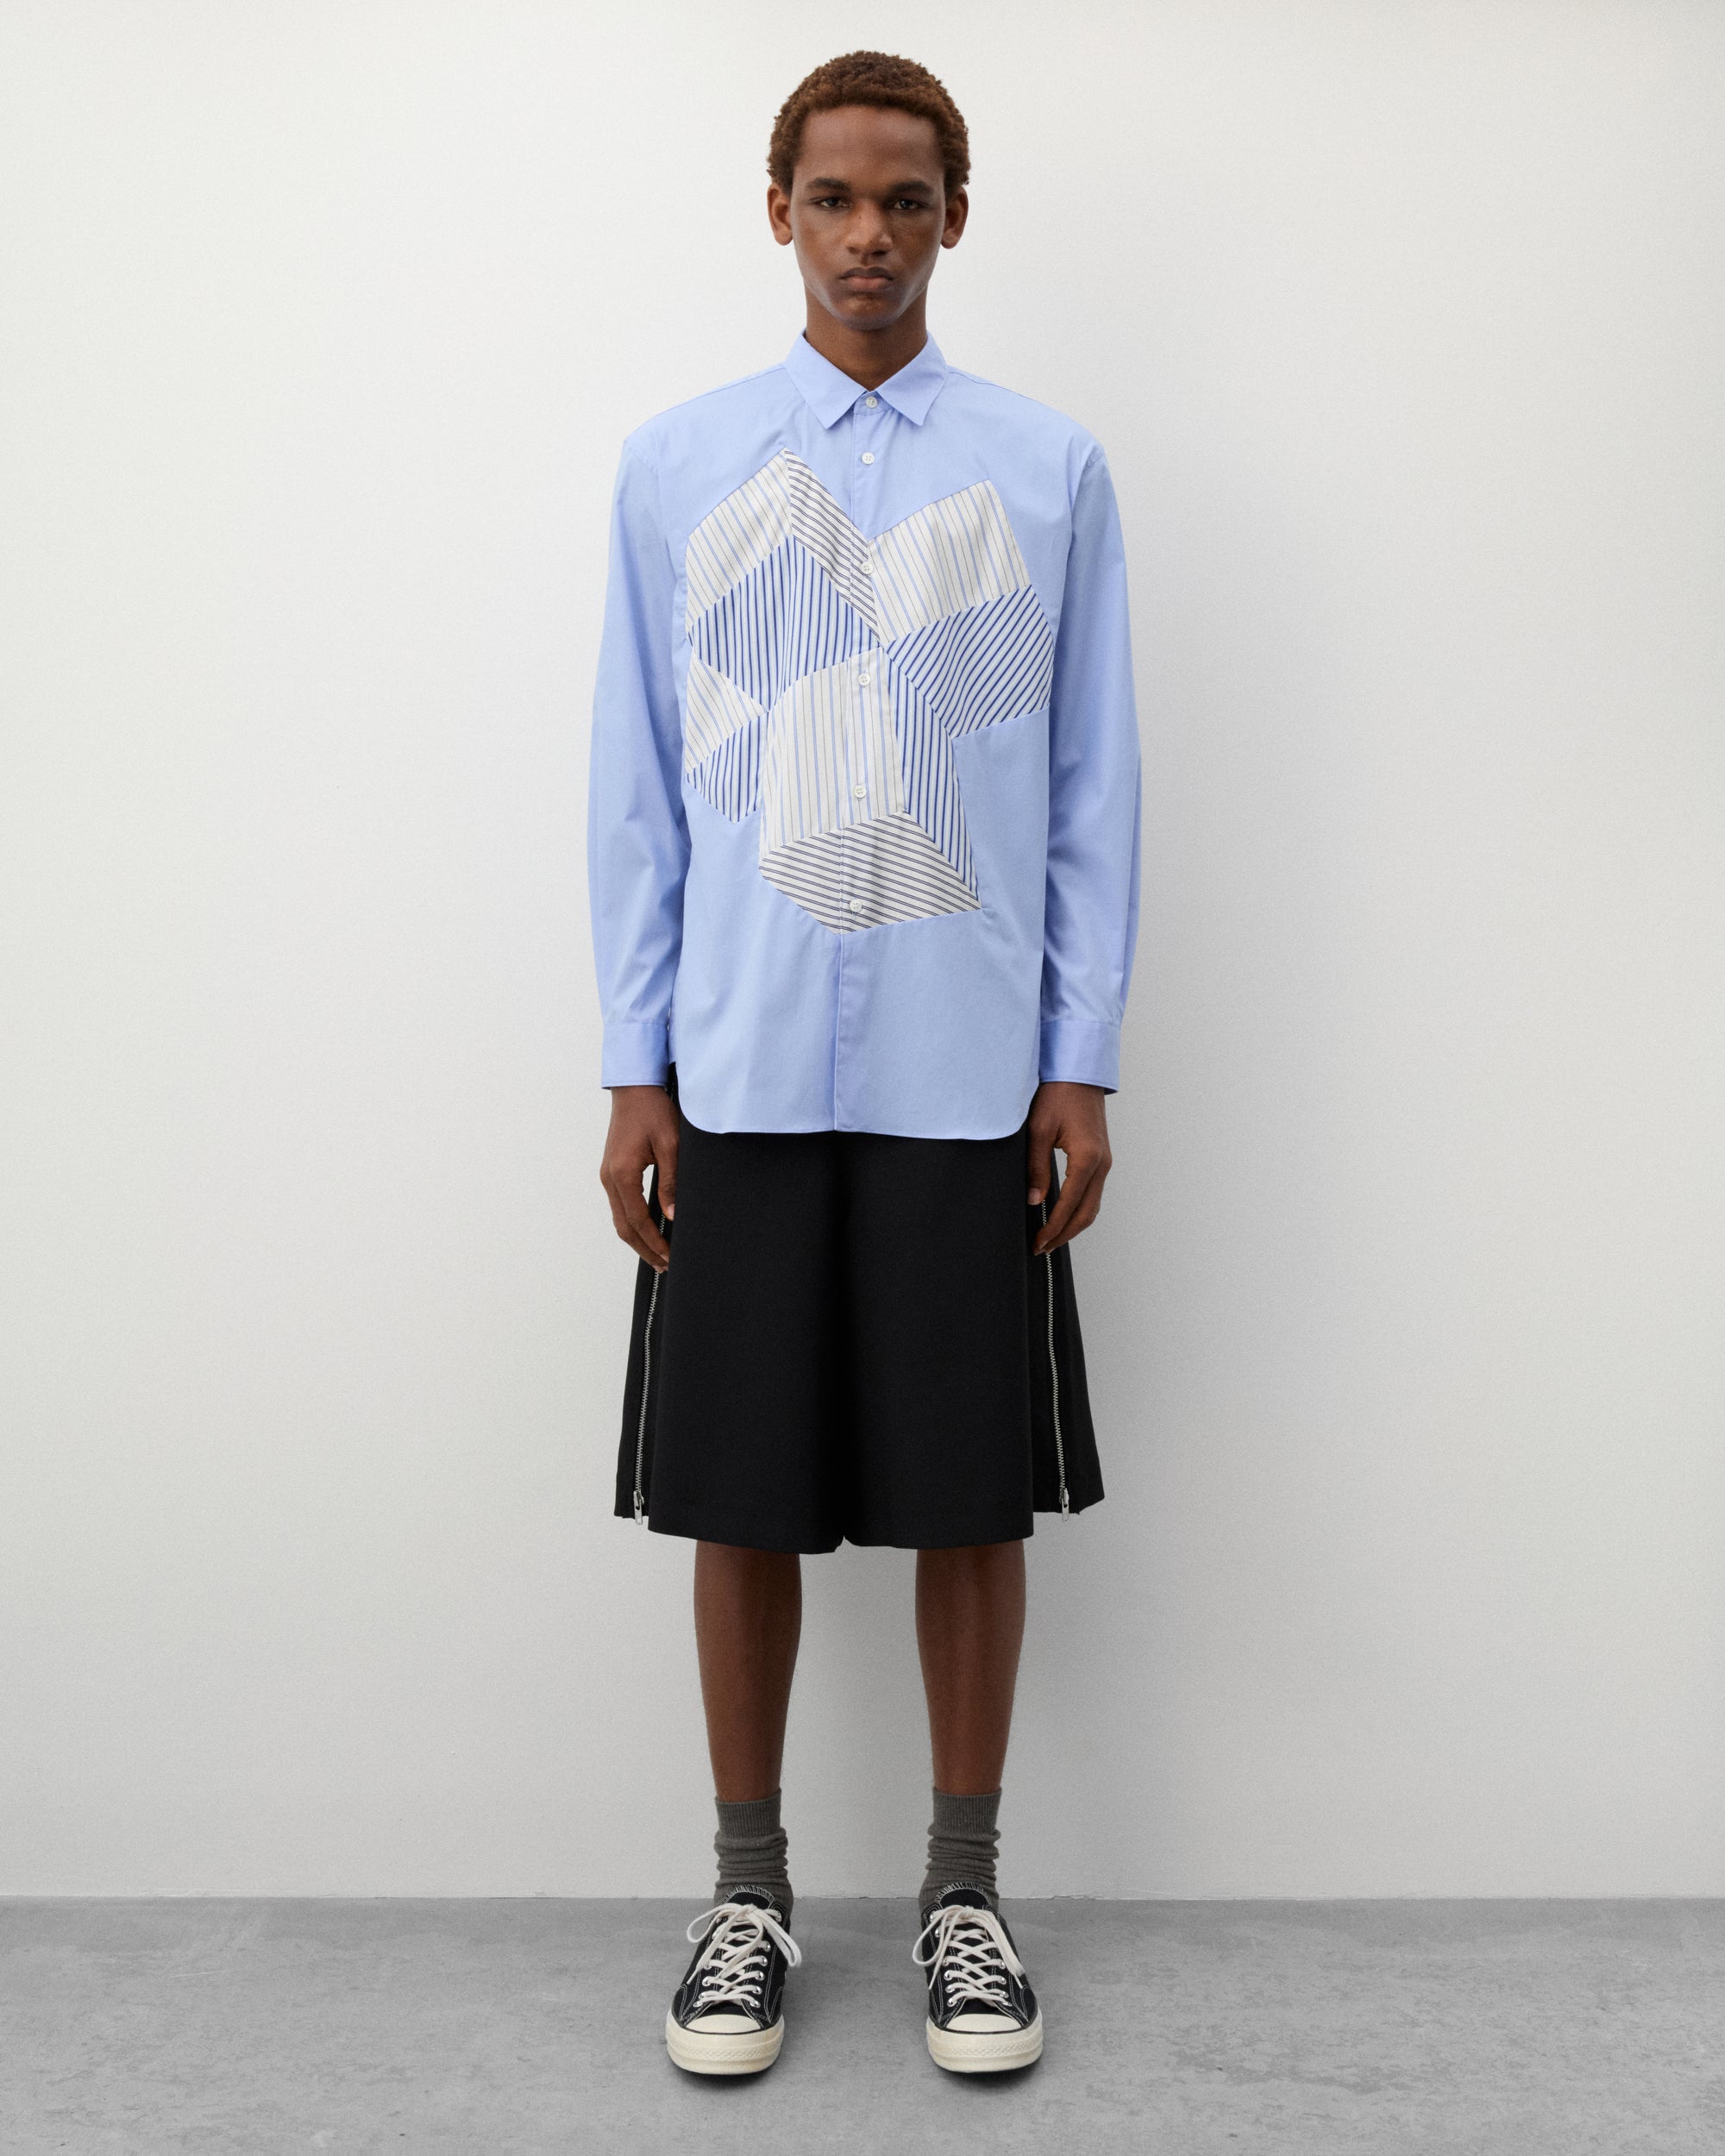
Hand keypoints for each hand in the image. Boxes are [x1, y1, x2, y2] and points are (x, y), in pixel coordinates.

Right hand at [600, 1085, 678, 1271]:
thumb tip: (672, 1214)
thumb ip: (671, 1182)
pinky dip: (633, 1222)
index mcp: (622, 1173)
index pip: (638, 1220)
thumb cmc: (653, 1110)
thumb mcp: (671, 1145)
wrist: (635, 1088)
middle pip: (623, 1226)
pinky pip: (620, 1205)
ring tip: (658, 1253)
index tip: (670, 1257)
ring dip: (637, 1238)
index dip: (654, 1242)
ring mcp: (608, 1174)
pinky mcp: (612, 1170)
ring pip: (619, 1217)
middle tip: (664, 1265)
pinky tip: (648, 1228)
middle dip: (644, 1248)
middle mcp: (610, 1177)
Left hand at [1026, 1081, 1111, 1254]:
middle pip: (1087, 1213)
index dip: (1053, 1227)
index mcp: (1087, 1158)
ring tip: (1050, 1238)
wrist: (1078, 1073)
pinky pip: (1093, 1193)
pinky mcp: (1101, 1158)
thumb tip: (1034, 1200)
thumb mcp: (1038, 1130)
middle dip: (1064, 1234)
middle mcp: (1102, 1164)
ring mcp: (1105, 1161)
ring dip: (1073, 1225)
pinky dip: (1080, 1210)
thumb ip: (1036, 1168)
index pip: (1069, 1205)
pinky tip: (1063, 1216)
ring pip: (1093, 1205)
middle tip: (1042, 1248)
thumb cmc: (1057, 1095)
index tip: (1038, 1242)